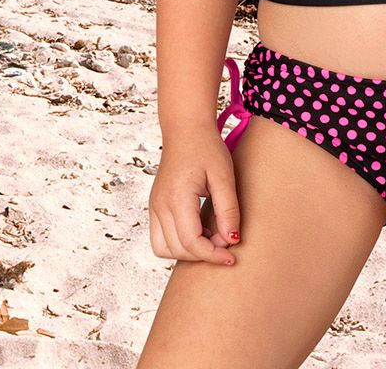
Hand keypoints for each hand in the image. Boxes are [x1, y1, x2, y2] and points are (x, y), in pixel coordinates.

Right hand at [148, 125, 242, 264]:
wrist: (186, 129)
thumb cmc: (207, 148)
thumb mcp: (224, 176)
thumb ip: (228, 209)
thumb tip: (231, 240)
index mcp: (176, 198)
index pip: (192, 242)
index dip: (213, 254)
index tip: (232, 256)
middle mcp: (159, 205)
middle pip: (178, 249)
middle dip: (203, 254)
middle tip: (226, 240)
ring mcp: (153, 206)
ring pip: (164, 249)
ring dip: (188, 252)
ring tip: (210, 237)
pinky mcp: (154, 206)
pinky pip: (160, 238)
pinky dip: (178, 244)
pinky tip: (198, 231)